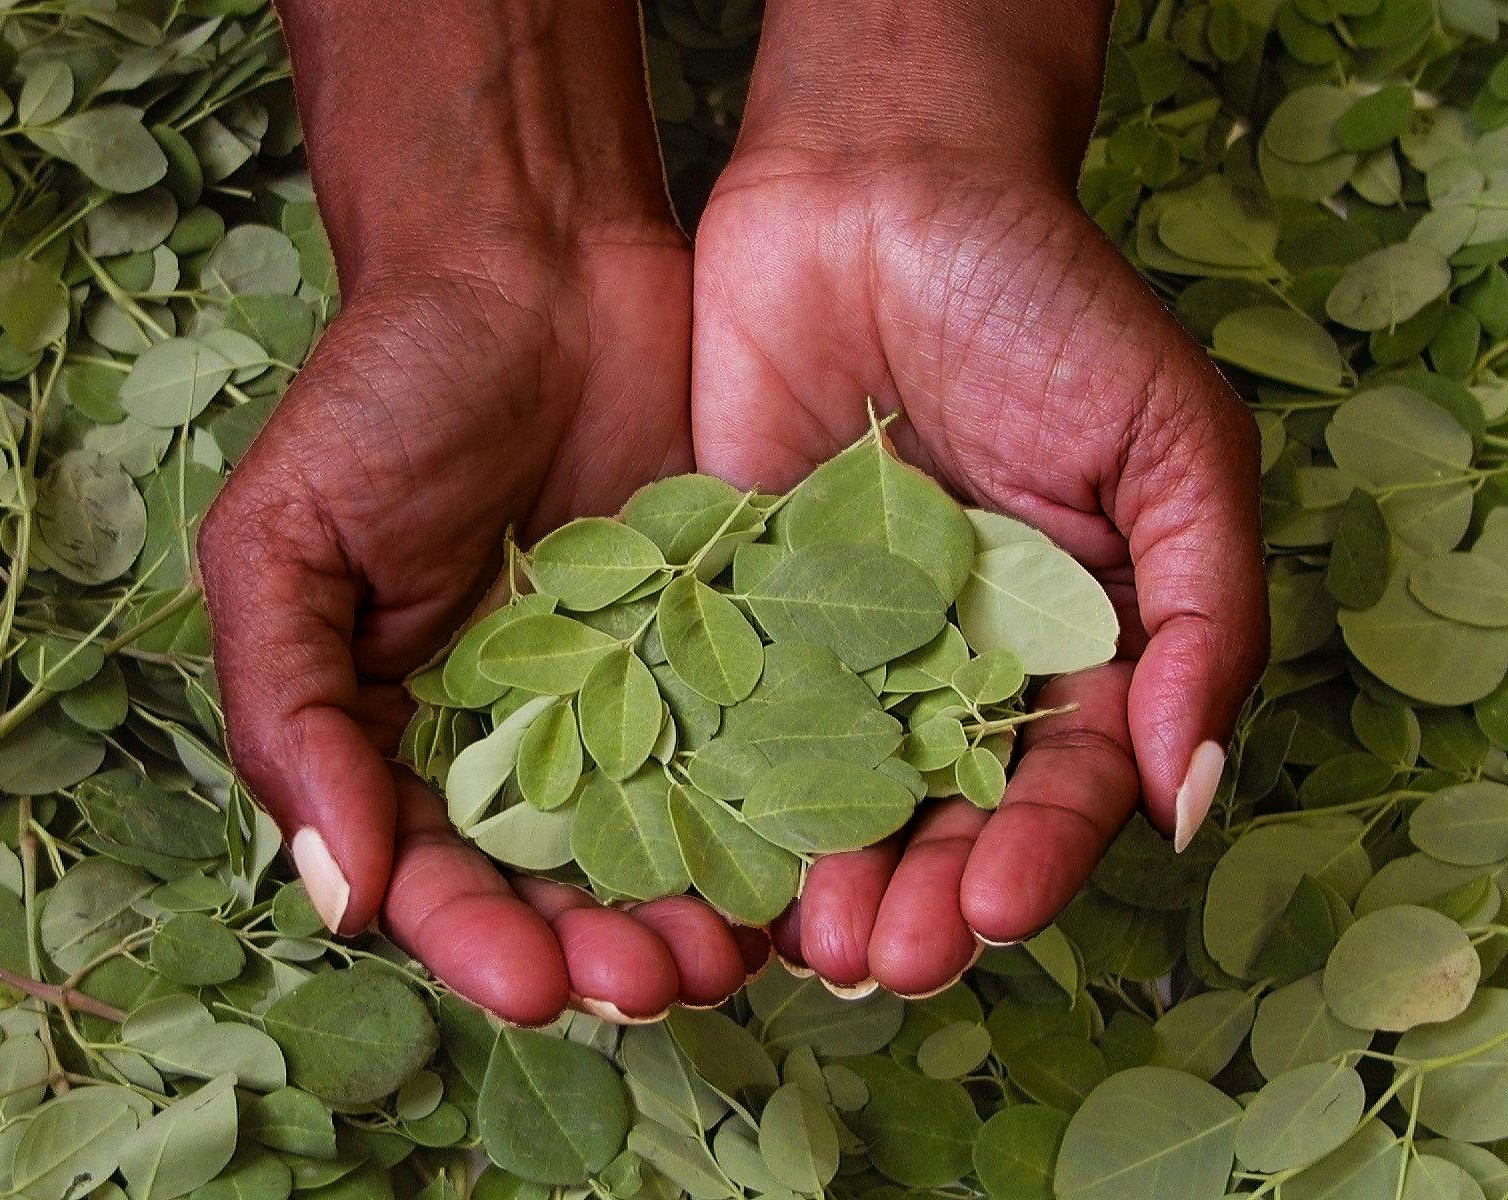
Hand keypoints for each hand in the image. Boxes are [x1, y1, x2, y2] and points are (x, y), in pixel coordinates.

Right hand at [199, 1, 767, 1025]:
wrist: (533, 267)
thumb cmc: (386, 391)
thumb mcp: (286, 542)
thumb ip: (291, 710)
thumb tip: (336, 893)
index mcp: (398, 730)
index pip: (431, 873)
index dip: (475, 941)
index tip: (533, 985)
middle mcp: (517, 734)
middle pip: (559, 883)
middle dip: (601, 948)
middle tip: (661, 985)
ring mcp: (630, 694)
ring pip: (664, 838)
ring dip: (692, 909)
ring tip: (734, 953)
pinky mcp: (720, 645)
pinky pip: (747, 747)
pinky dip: (773, 815)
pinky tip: (805, 867)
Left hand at [692, 116, 1266, 993]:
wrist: (880, 186)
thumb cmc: (1046, 300)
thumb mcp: (1169, 441)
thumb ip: (1201, 610)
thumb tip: (1185, 790)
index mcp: (1061, 643)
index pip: (1054, 783)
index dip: (1034, 854)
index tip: (992, 911)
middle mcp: (940, 660)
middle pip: (931, 811)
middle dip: (914, 893)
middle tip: (877, 959)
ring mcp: (827, 636)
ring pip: (821, 784)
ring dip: (813, 868)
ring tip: (799, 940)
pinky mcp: (724, 598)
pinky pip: (717, 703)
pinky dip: (710, 778)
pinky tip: (697, 849)